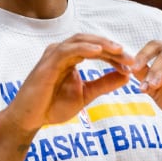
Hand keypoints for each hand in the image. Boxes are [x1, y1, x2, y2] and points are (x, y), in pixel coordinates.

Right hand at [5, 34, 134, 131]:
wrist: (29, 119)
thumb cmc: (53, 106)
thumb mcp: (85, 94)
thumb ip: (104, 84)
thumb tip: (127, 76)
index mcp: (70, 57)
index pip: (96, 49)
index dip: (115, 55)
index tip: (132, 64)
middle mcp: (62, 52)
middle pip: (91, 41)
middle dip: (112, 48)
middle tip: (130, 57)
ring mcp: (54, 55)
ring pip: (80, 41)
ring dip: (101, 44)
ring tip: (119, 50)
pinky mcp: (48, 63)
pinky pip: (68, 50)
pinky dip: (84, 48)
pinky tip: (99, 51)